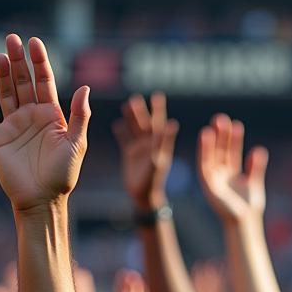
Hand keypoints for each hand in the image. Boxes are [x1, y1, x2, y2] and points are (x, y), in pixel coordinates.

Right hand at [0, 35, 89, 211]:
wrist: (41, 200)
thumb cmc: (62, 176)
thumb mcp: (76, 144)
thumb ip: (79, 116)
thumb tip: (85, 88)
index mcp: (51, 117)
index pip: (45, 82)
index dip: (40, 62)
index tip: (35, 43)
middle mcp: (31, 117)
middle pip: (23, 82)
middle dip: (18, 61)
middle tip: (12, 39)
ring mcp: (13, 126)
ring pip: (6, 93)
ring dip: (2, 75)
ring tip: (0, 56)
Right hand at [114, 92, 178, 209]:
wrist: (143, 195)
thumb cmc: (153, 179)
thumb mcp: (158, 159)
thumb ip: (163, 141)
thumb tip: (173, 124)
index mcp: (158, 144)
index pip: (159, 123)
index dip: (158, 109)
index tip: (157, 96)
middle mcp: (149, 144)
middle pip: (144, 123)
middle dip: (140, 111)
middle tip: (135, 98)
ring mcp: (139, 149)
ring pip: (134, 129)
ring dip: (130, 118)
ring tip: (126, 105)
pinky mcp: (130, 155)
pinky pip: (125, 140)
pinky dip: (121, 132)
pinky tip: (117, 124)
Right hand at [197, 113, 267, 224]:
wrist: (245, 222)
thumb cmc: (250, 207)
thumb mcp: (254, 182)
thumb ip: (256, 167)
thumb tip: (259, 150)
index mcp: (232, 173)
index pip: (231, 152)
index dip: (233, 139)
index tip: (236, 125)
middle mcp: (221, 174)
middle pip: (220, 150)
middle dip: (221, 135)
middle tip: (222, 119)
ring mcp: (214, 179)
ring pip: (211, 155)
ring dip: (211, 140)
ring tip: (213, 125)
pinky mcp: (208, 185)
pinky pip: (204, 165)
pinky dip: (203, 151)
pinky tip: (205, 137)